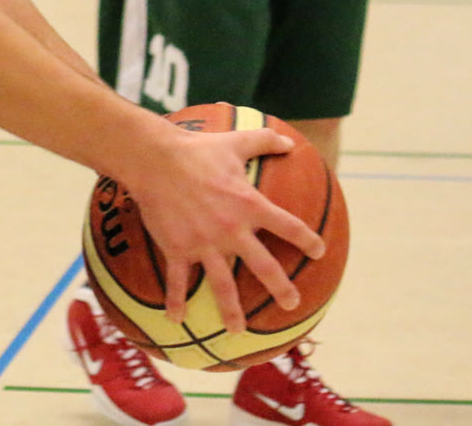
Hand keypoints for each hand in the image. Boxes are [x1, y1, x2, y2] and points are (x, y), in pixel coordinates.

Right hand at [120, 120, 325, 331]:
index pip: (288, 226)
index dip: (307, 240)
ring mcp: (203, 243)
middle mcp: (231, 229)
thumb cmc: (196, 149)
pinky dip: (176, 301)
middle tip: (292, 303)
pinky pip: (177, 281)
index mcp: (249, 204)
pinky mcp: (177, 248)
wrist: (154, 158)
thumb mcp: (234, 141)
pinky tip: (177, 320)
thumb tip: (289, 141)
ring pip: (222, 284)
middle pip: (263, 266)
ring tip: (238, 331)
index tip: (318, 252)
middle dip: (281, 287)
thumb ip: (263, 141)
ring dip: (231, 310)